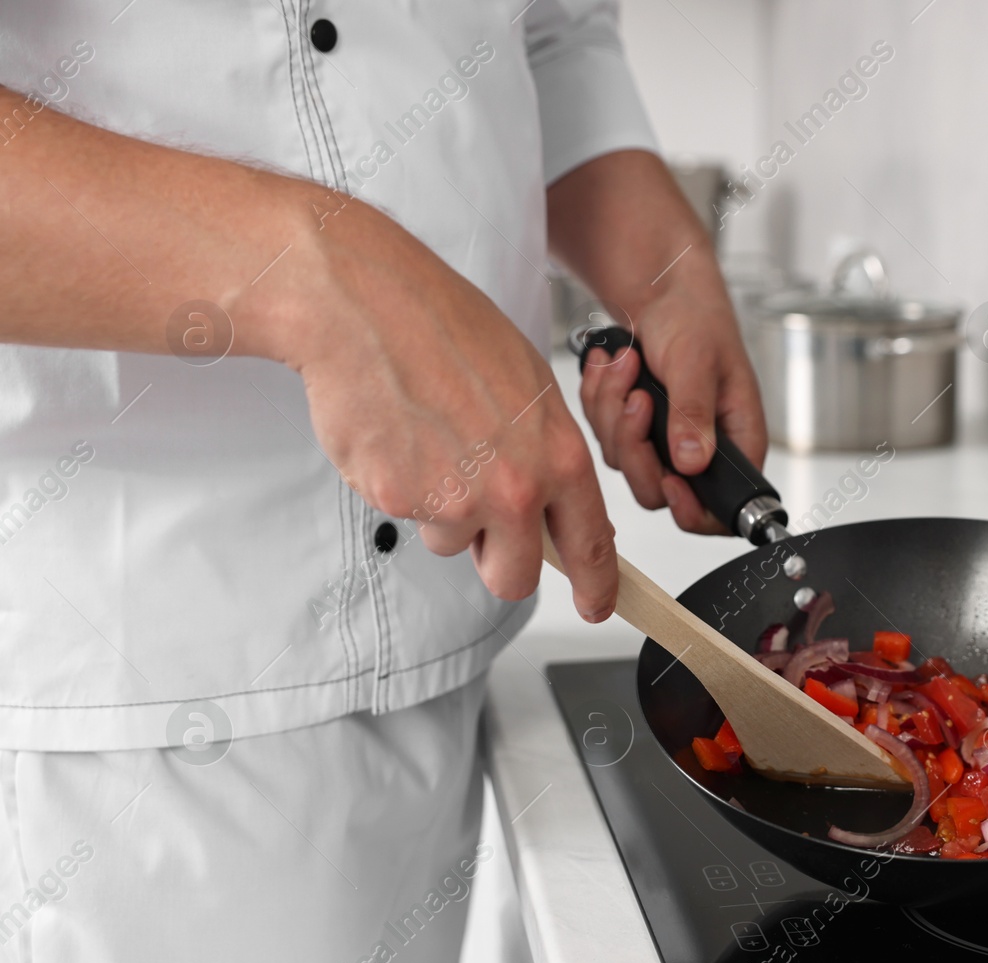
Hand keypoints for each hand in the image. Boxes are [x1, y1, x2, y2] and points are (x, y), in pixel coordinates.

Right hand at [256, 196, 617, 618]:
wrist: (365, 306)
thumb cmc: (445, 330)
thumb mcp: (530, 387)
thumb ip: (547, 456)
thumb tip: (554, 507)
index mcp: (558, 456)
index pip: (591, 544)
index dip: (597, 587)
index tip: (598, 606)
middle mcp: (513, 488)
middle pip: (514, 577)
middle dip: (496, 559)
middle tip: (480, 517)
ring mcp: (453, 500)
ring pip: (452, 544)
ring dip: (442, 510)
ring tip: (431, 440)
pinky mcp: (397, 501)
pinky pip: (408, 516)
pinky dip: (401, 486)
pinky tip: (400, 434)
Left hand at [576, 259, 766, 532]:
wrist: (664, 295)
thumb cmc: (696, 320)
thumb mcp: (697, 362)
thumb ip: (694, 414)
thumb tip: (692, 463)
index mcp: (736, 443)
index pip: (720, 510)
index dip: (692, 510)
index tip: (670, 479)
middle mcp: (701, 452)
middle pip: (657, 490)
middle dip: (635, 443)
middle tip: (638, 397)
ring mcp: (665, 446)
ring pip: (624, 461)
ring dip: (613, 410)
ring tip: (627, 363)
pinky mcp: (635, 433)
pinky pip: (603, 436)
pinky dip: (600, 399)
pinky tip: (612, 366)